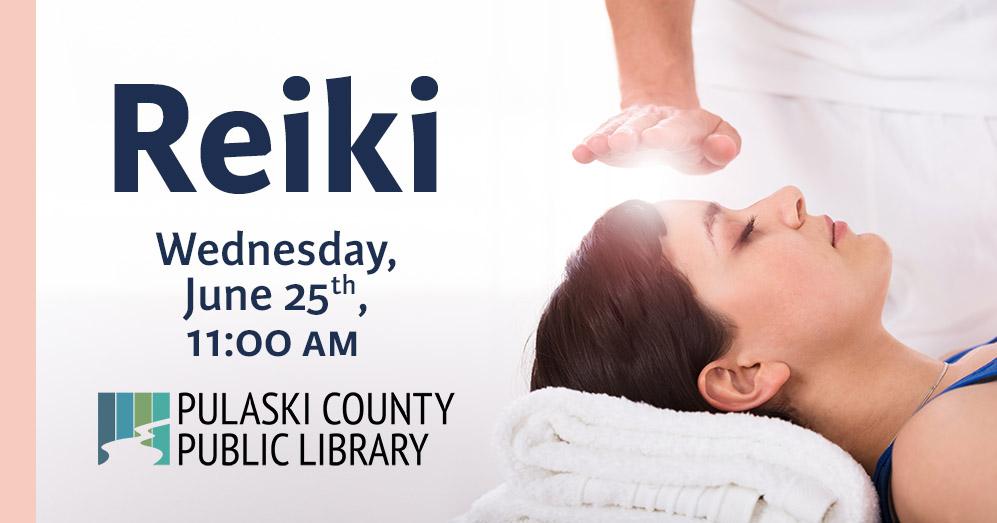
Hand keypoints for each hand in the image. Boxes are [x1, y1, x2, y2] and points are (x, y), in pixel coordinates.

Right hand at [572, 104, 740, 173]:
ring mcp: (630, 128)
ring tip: (592, 147)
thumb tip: (721, 148)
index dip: (664, 134)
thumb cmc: (696, 140)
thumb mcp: (720, 141)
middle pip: (641, 126)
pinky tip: (578, 154)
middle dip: (629, 134)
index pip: (675, 129)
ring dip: (605, 139)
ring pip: (617, 130)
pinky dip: (588, 146)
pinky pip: (599, 139)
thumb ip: (726, 146)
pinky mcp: (612, 138)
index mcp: (684, 124)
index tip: (653, 139)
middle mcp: (654, 121)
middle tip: (618, 143)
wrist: (666, 122)